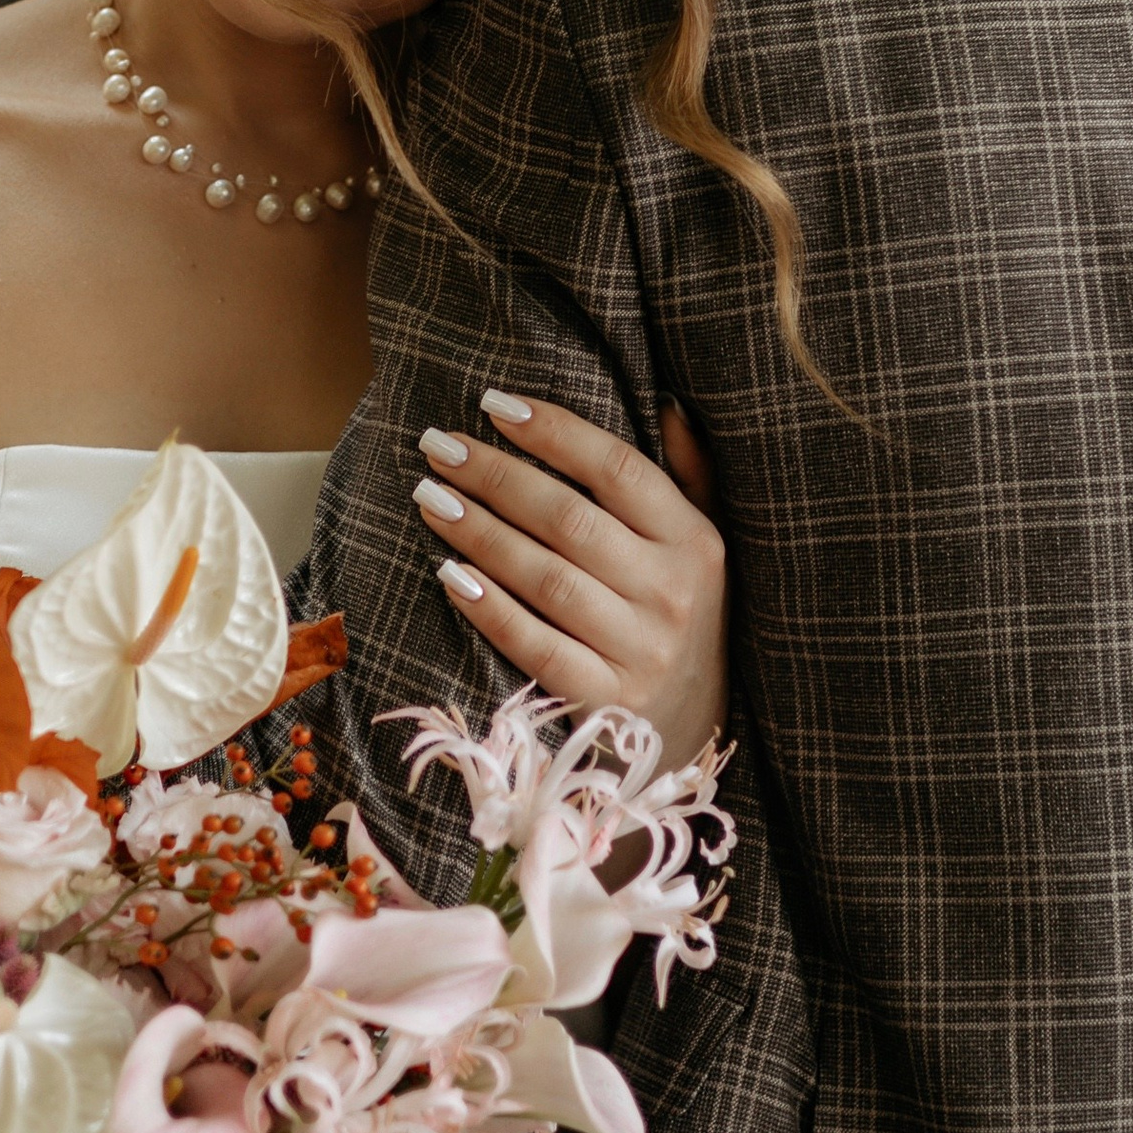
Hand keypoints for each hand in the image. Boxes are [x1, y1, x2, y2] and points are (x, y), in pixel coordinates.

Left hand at [411, 391, 727, 765]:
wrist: (694, 731)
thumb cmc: (684, 618)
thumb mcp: (701, 547)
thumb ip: (689, 474)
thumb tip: (667, 400)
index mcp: (696, 543)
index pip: (618, 470)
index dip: (555, 432)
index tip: (495, 404)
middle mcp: (672, 594)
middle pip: (568, 519)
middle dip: (496, 476)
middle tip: (439, 447)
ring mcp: (640, 651)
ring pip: (545, 578)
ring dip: (480, 533)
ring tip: (430, 498)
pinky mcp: (605, 699)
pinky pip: (535, 645)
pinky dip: (490, 608)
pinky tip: (448, 574)